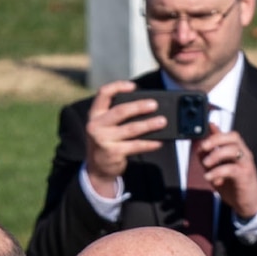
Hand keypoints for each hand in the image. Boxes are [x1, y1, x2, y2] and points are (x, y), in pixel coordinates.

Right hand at [82, 80, 168, 194]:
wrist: (98, 168)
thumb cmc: (106, 142)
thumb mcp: (104, 125)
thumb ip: (116, 114)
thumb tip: (144, 106)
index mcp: (95, 114)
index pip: (103, 93)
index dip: (118, 87)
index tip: (134, 86)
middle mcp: (96, 126)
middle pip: (120, 111)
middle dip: (139, 107)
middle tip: (155, 105)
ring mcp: (103, 140)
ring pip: (131, 129)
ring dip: (149, 125)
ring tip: (162, 122)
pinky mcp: (113, 153)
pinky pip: (135, 146)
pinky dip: (149, 144)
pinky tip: (159, 141)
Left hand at [193, 125, 256, 221]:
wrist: (247, 203)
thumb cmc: (233, 185)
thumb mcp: (218, 168)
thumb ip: (211, 156)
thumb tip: (200, 144)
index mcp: (239, 150)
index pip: (230, 135)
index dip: (215, 134)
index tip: (202, 141)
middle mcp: (244, 154)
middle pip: (234, 138)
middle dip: (216, 139)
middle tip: (203, 147)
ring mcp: (246, 164)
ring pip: (234, 150)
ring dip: (216, 155)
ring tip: (205, 164)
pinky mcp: (245, 176)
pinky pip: (231, 169)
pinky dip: (218, 171)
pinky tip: (209, 177)